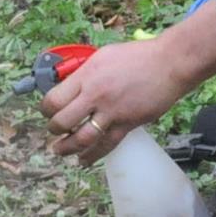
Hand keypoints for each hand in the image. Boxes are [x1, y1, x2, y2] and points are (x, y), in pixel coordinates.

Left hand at [40, 36, 193, 164]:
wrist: (169, 63)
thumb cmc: (140, 56)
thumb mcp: (104, 56)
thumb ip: (85, 72)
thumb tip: (70, 83)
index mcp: (87, 75)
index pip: (54, 99)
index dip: (45, 109)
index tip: (47, 112)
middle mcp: (96, 95)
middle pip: (63, 121)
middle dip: (54, 130)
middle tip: (53, 131)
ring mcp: (112, 111)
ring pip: (81, 138)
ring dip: (67, 148)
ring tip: (60, 151)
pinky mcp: (127, 124)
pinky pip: (106, 145)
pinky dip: (92, 156)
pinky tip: (84, 160)